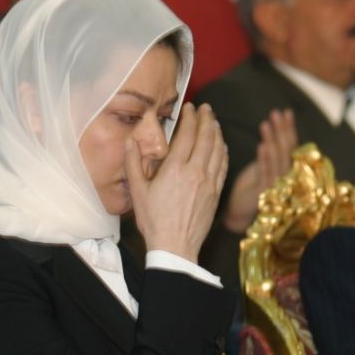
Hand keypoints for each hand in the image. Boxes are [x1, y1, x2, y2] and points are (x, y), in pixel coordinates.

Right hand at [126, 102, 227, 262]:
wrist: (175, 246)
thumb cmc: (154, 220)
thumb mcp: (138, 191)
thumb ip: (133, 163)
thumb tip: (130, 141)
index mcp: (175, 169)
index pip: (187, 135)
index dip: (190, 118)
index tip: (190, 108)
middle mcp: (196, 172)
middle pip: (206, 138)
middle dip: (207, 120)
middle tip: (207, 108)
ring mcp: (209, 182)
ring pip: (218, 150)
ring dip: (217, 133)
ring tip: (215, 123)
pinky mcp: (216, 193)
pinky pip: (223, 166)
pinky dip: (224, 152)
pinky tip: (222, 146)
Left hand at [223, 108, 297, 232]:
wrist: (240, 211)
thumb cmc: (251, 186)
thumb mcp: (263, 164)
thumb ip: (271, 149)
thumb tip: (274, 127)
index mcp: (285, 169)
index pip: (291, 146)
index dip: (289, 129)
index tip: (286, 112)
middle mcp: (285, 177)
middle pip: (287, 151)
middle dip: (282, 131)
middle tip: (277, 113)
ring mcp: (275, 185)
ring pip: (277, 160)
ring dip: (272, 141)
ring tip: (266, 124)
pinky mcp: (264, 193)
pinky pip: (265, 174)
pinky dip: (264, 159)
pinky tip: (262, 146)